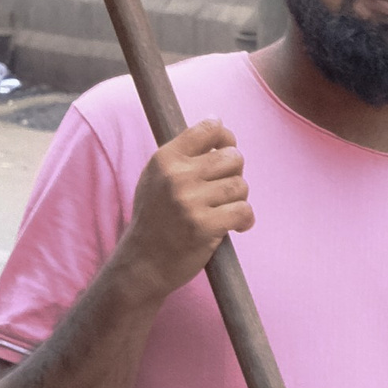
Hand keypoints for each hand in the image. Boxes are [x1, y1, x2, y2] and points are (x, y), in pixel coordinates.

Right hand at [120, 121, 253, 302]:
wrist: (143, 263)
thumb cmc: (155, 220)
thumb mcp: (156, 178)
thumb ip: (183, 154)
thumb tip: (218, 124)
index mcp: (166, 158)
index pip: (210, 128)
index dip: (227, 139)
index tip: (227, 152)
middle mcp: (177, 176)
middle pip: (233, 157)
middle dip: (235, 174)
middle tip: (224, 191)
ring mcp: (190, 201)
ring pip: (240, 185)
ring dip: (239, 199)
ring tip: (227, 210)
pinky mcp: (204, 225)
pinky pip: (243, 211)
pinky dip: (245, 219)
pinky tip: (236, 227)